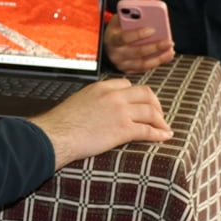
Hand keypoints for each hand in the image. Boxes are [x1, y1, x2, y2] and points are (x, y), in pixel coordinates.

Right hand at [28, 78, 171, 167]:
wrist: (56, 135)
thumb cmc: (61, 123)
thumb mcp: (77, 101)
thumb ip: (92, 101)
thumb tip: (95, 110)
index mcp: (101, 87)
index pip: (127, 84)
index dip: (137, 94)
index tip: (140, 103)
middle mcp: (114, 96)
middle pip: (145, 94)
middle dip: (155, 104)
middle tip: (158, 114)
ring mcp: (120, 112)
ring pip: (150, 111)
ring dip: (160, 120)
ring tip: (163, 128)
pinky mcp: (123, 130)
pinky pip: (148, 130)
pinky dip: (159, 133)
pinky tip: (164, 137)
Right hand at [104, 15, 175, 74]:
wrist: (110, 43)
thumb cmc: (117, 29)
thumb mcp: (119, 19)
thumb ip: (129, 15)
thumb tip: (146, 10)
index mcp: (111, 39)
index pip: (124, 38)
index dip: (138, 34)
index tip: (152, 29)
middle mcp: (115, 54)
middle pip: (137, 52)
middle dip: (155, 46)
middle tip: (168, 41)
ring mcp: (122, 64)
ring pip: (143, 63)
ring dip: (159, 57)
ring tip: (170, 49)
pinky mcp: (128, 70)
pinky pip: (145, 68)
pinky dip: (157, 61)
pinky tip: (167, 55)